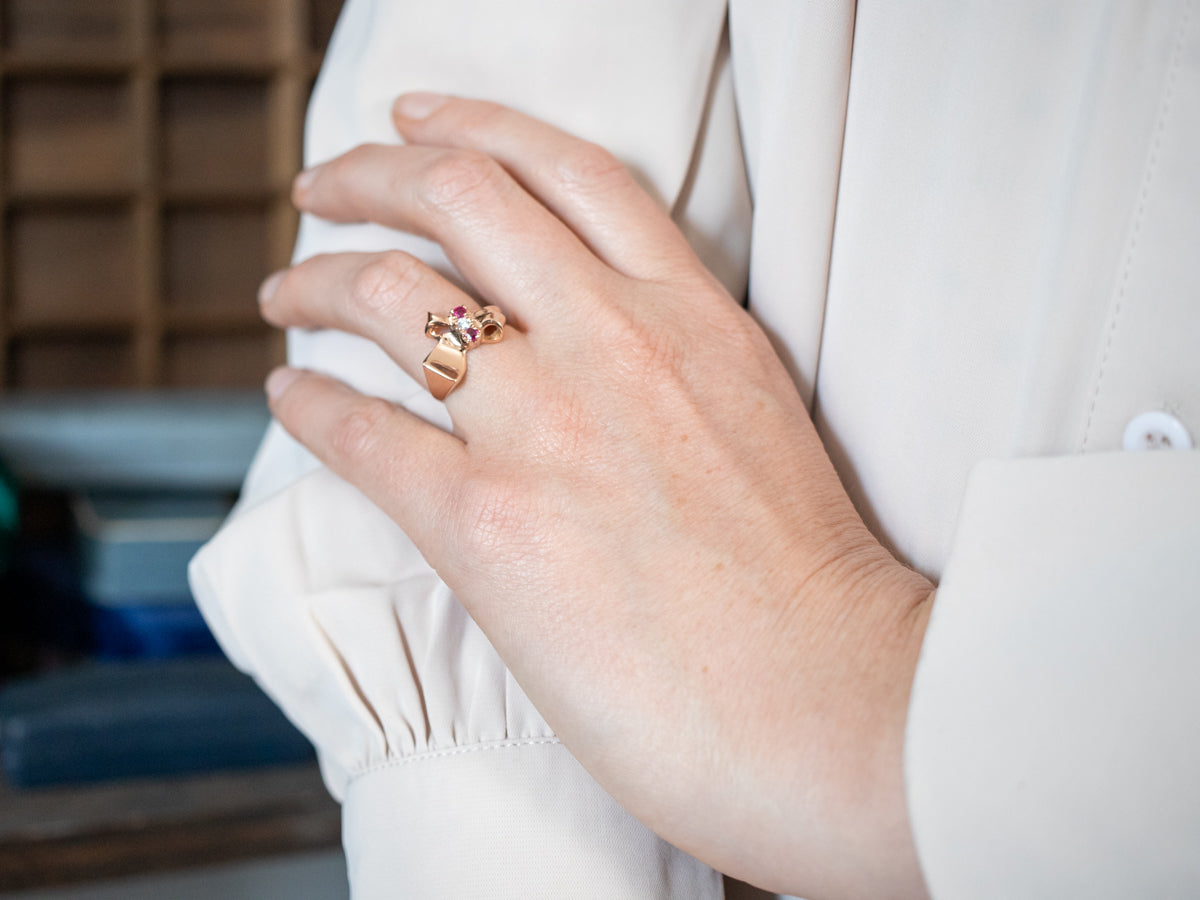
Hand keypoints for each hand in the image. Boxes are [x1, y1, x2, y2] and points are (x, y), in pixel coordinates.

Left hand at [260, 93, 933, 897]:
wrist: (827, 704)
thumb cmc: (806, 585)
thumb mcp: (758, 415)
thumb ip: (676, 354)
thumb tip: (584, 334)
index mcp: (694, 316)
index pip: (567, 172)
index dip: (476, 125)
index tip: (417, 120)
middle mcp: (617, 345)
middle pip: (459, 199)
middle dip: (370, 176)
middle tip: (325, 187)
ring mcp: (551, 429)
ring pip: (393, 298)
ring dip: (317, 282)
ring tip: (287, 291)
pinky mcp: (489, 527)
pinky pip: (364, 433)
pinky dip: (309, 403)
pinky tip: (291, 395)